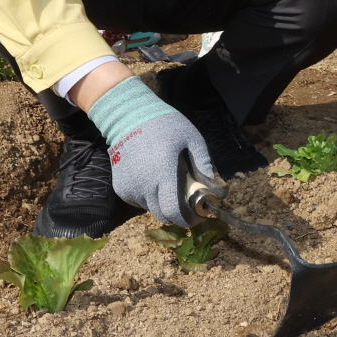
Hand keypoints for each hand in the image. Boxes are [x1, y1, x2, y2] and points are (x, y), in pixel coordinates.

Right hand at [85, 75, 214, 225]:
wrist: (128, 117)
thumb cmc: (165, 125)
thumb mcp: (191, 138)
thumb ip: (203, 163)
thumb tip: (216, 189)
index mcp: (164, 172)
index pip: (173, 210)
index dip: (187, 219)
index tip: (196, 217)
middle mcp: (144, 185)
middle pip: (163, 215)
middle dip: (177, 214)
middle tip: (186, 204)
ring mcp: (130, 188)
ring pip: (150, 208)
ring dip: (162, 205)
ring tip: (168, 187)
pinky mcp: (120, 188)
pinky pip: (138, 202)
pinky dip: (148, 198)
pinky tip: (152, 181)